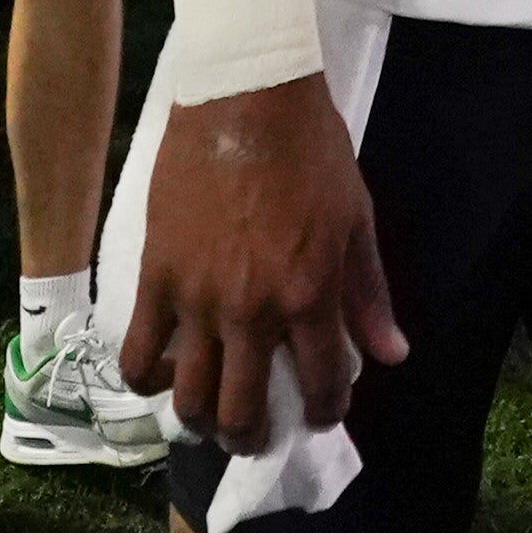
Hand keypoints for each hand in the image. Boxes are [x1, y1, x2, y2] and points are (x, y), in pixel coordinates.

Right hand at [120, 76, 408, 448]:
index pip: (319, 386)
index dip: (323, 412)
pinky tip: (161, 376)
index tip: (319, 412)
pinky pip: (137, 351)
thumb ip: (369, 295)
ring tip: (208, 415)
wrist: (245, 95)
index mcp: (309, 296)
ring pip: (188, 396)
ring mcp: (196, 298)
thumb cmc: (312, 152)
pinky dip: (146, 377)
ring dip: (199, 421)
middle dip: (252, 437)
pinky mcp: (154, 276)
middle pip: (242, 412)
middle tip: (255, 432)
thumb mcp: (356, 220)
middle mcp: (251, 311)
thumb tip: (393, 355)